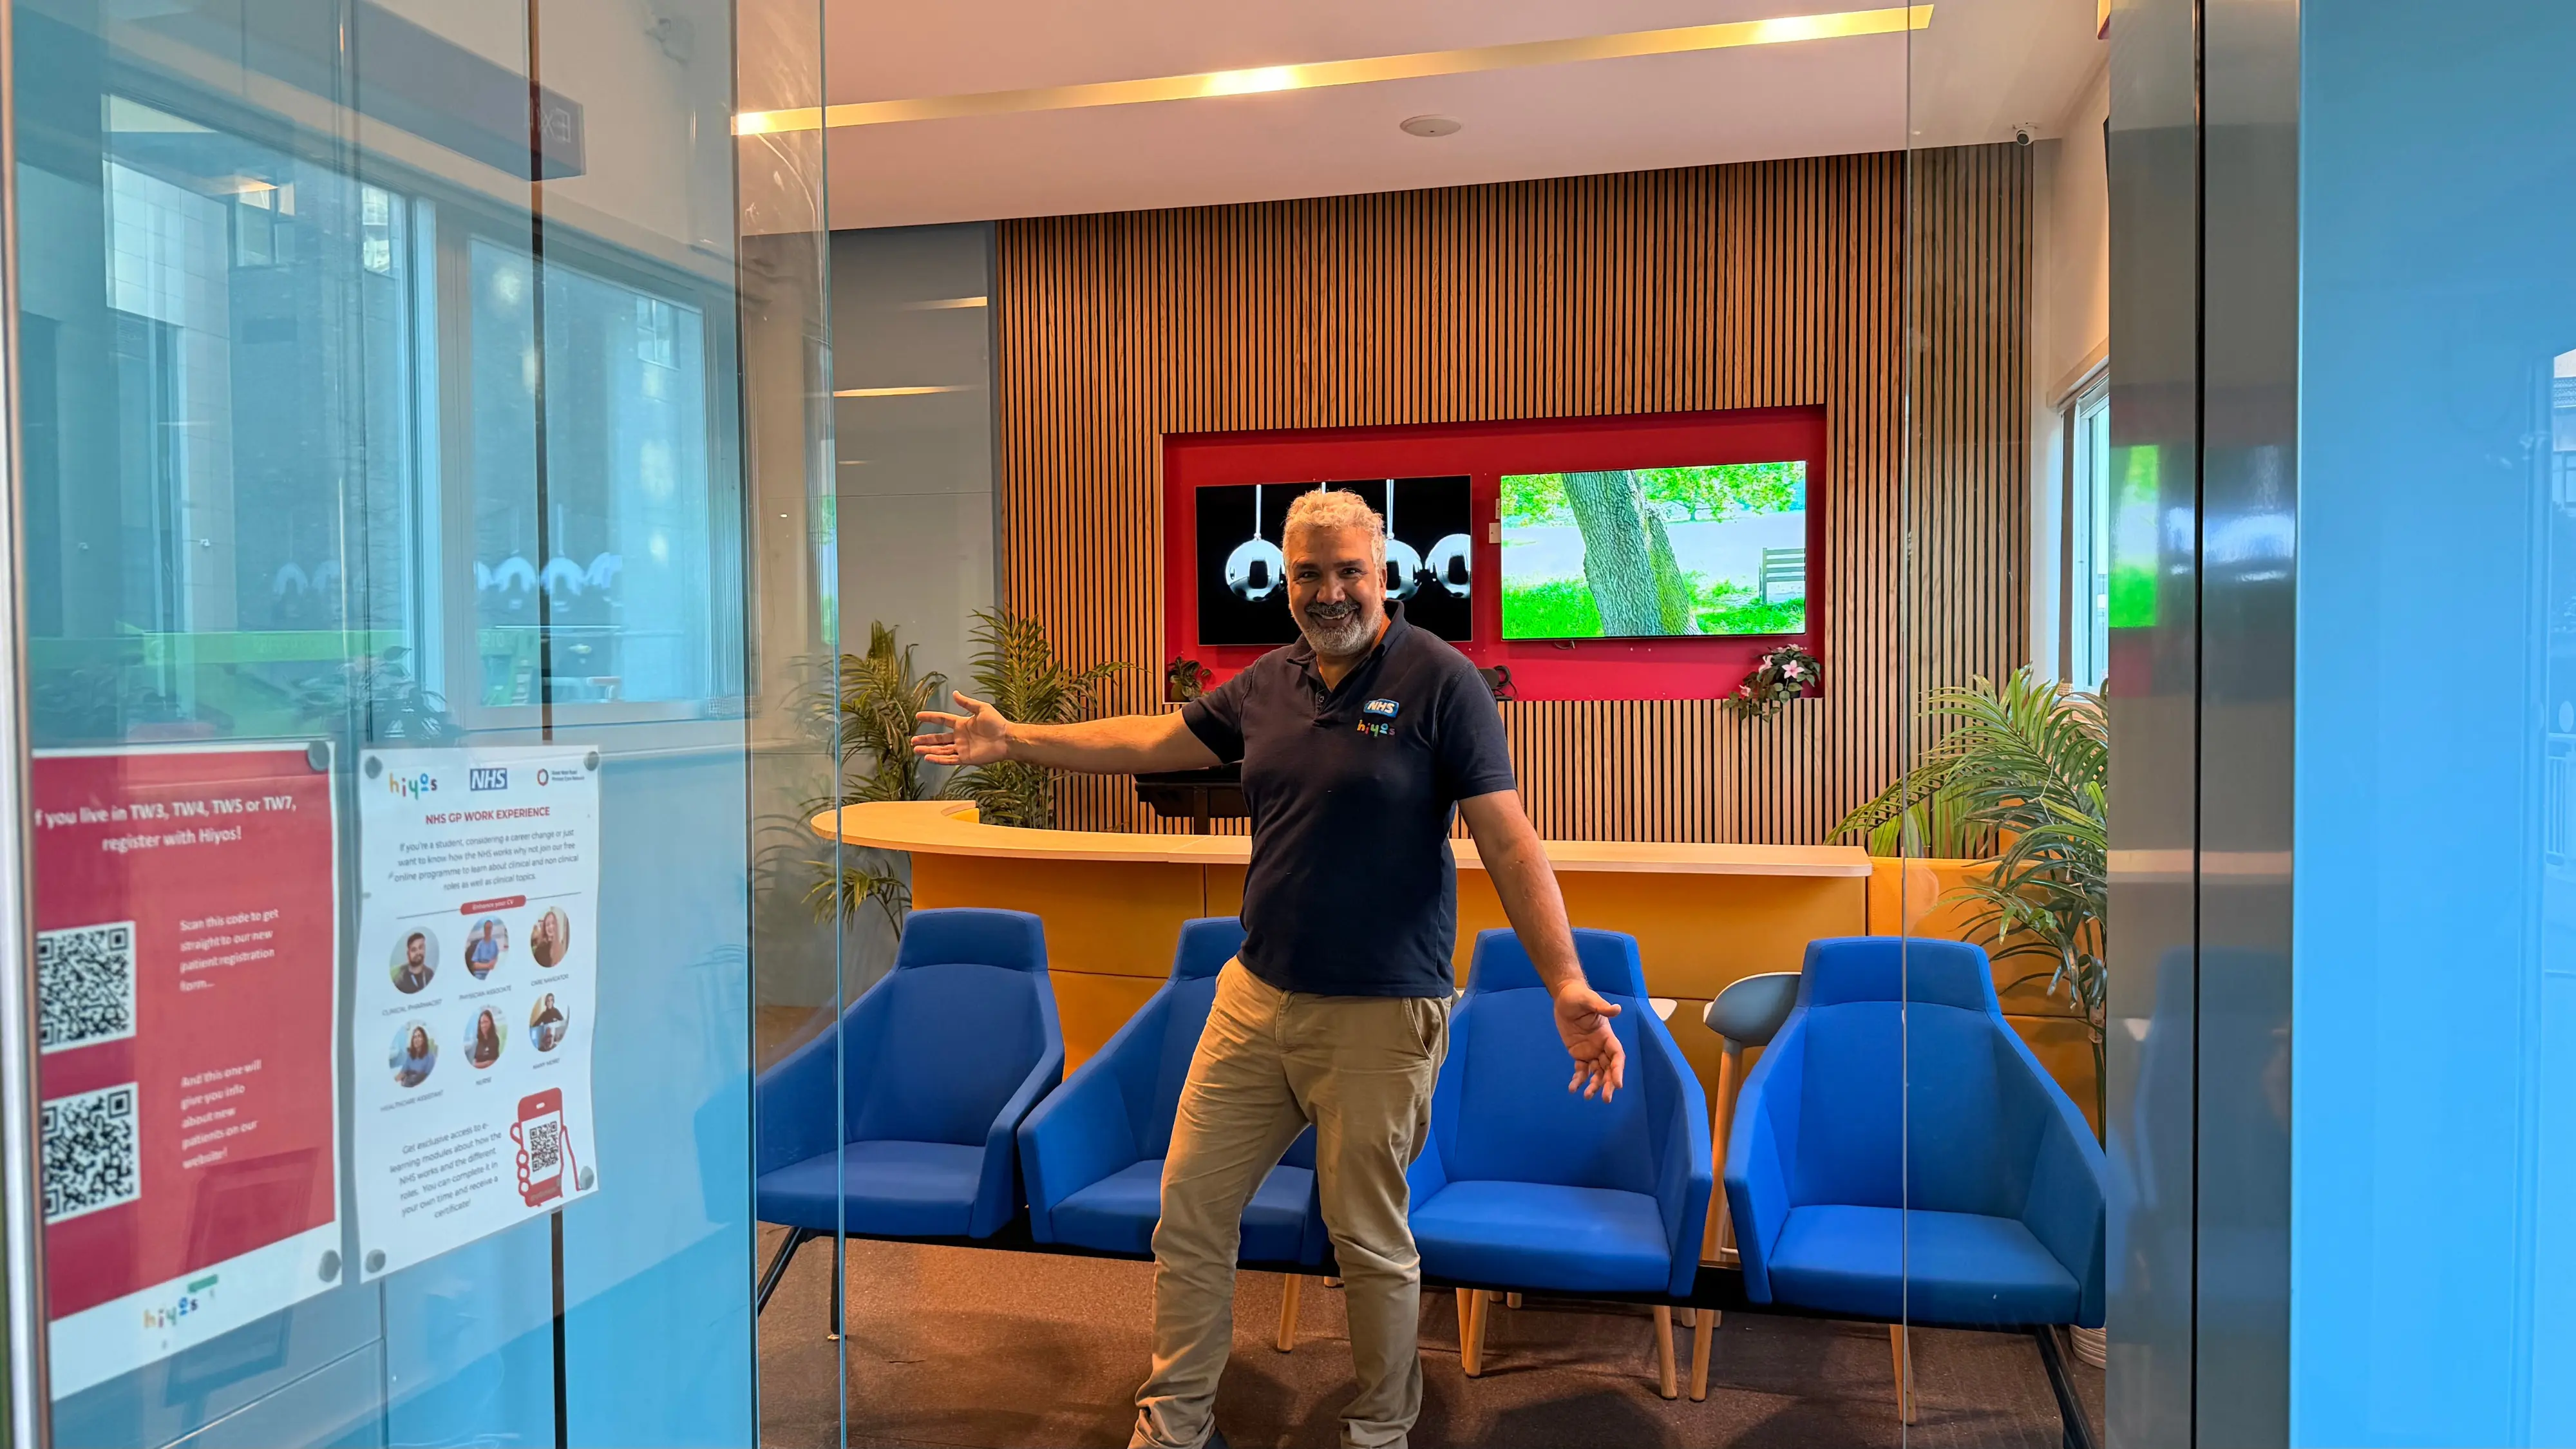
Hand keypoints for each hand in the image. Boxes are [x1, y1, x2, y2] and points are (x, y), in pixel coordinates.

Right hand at [913, 691, 1009, 765]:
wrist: (1006, 739)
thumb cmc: (996, 723)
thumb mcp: (982, 708)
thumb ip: (967, 703)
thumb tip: (954, 693)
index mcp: (962, 723)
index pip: (942, 720)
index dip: (930, 718)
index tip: (918, 716)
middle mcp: (959, 736)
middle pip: (938, 738)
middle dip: (925, 739)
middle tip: (912, 740)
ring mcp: (962, 748)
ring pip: (941, 750)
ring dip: (928, 750)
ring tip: (915, 750)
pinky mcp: (966, 758)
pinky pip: (949, 759)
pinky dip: (938, 759)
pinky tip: (928, 758)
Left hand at [1553, 983, 1625, 1101]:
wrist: (1565, 997)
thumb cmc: (1579, 996)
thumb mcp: (1589, 1000)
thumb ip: (1601, 1007)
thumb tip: (1617, 1009)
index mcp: (1607, 1036)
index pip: (1617, 1055)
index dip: (1619, 1070)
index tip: (1618, 1084)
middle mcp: (1601, 1046)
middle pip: (1609, 1069)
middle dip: (1609, 1084)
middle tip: (1606, 1099)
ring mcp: (1591, 1051)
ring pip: (1596, 1073)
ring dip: (1594, 1085)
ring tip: (1587, 1096)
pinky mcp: (1578, 1053)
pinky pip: (1580, 1070)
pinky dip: (1578, 1080)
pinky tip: (1573, 1089)